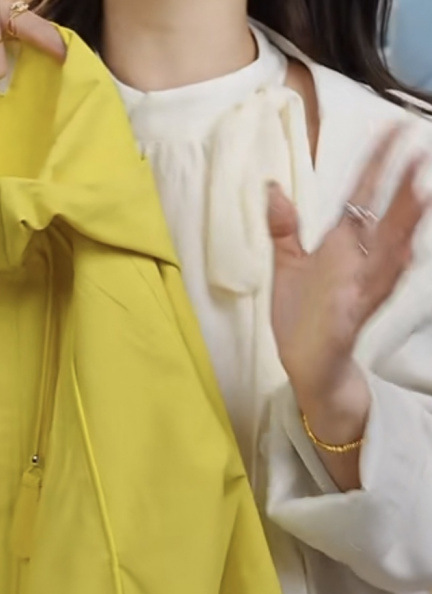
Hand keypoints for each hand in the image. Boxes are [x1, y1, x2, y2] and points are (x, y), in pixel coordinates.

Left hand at [268, 126, 428, 422]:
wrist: (308, 368)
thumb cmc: (301, 319)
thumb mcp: (287, 267)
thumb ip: (283, 229)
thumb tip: (271, 187)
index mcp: (340, 250)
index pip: (361, 200)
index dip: (374, 166)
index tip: (389, 130)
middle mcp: (355, 266)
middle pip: (384, 221)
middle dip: (403, 188)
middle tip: (420, 151)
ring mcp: (357, 292)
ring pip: (387, 255)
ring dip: (405, 227)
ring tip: (422, 193)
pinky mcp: (350, 320)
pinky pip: (372, 295)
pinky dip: (386, 276)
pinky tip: (401, 256)